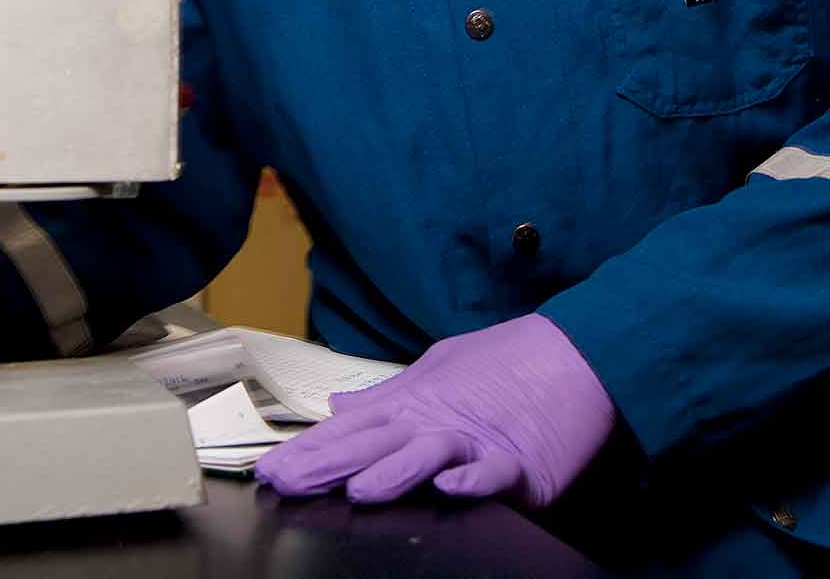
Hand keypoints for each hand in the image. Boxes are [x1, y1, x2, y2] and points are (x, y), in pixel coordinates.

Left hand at [254, 314, 614, 506]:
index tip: (270, 468)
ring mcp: (477, 442)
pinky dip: (473, 480)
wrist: (572, 354)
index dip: (309, 449)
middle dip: (326, 466)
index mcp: (414, 403)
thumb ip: (387, 395)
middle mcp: (436, 421)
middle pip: (374, 445)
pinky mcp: (521, 464)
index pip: (351, 431)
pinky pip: (494, 474)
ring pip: (426, 457)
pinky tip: (451, 488)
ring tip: (358, 488)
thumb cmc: (505, 361)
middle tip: (286, 481)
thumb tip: (341, 406)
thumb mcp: (437, 369)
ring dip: (391, 473)